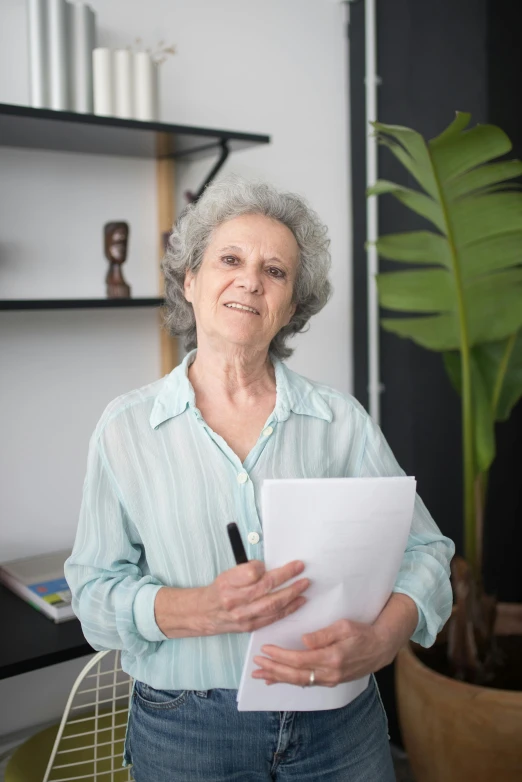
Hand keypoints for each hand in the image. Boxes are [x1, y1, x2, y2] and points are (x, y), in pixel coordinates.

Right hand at [200, 560, 309, 635]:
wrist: (205, 613)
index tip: (268, 563)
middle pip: (265, 587)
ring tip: (304, 584)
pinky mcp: (250, 626)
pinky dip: (288, 609)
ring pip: (272, 604)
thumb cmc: (219, 590)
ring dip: (292, 594)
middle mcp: (234, 601)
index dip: (263, 566)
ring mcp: (243, 616)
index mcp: (227, 583)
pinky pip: (273, 617)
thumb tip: (269, 567)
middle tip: (300, 568)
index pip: (251, 572)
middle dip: (286, 577)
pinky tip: (299, 601)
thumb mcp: (227, 574)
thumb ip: (247, 570)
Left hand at [252, 617, 392, 686]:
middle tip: (256, 664)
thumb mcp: (345, 626)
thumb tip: (304, 640)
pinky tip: (277, 680)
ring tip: (261, 675)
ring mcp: (331, 680)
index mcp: (332, 657)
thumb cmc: (362, 632)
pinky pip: (307, 683)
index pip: (300, 659)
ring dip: (279, 679)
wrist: (381, 647)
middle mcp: (330, 673)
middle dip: (274, 670)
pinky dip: (290, 681)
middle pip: (296, 675)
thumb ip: (324, 634)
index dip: (281, 656)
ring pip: (300, 682)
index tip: (265, 649)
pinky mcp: (331, 681)